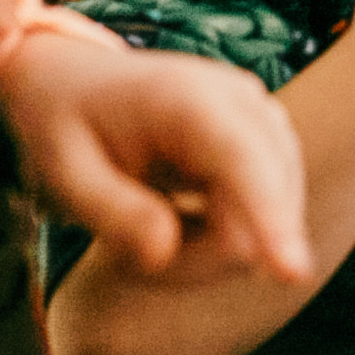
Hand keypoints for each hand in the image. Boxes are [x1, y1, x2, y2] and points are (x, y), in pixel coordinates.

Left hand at [0, 0, 310, 278]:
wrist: (71, 80)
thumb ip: (112, 212)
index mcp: (186, 98)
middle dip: (197, 257)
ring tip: (142, 226)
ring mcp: (262, 119)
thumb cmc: (62, 125)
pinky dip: (219, 235)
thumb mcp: (63, 172)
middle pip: (257, 208)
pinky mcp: (267, 142)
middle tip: (120, 254)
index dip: (270, 218)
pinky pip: (265, 214)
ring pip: (266, 219)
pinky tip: (174, 216)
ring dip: (206, 249)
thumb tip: (164, 253)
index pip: (243, 162)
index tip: (292, 275)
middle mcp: (241, 100)